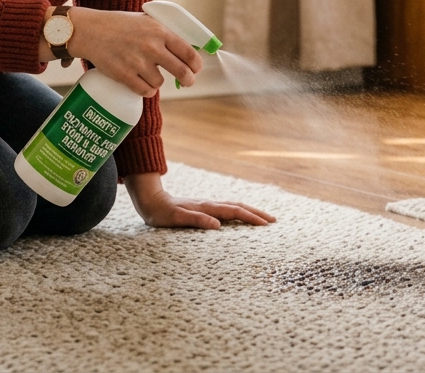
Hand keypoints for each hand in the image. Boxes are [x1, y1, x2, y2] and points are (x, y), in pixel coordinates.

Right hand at [60, 7, 201, 96]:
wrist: (90, 30)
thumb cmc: (119, 24)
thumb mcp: (146, 20)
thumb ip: (163, 33)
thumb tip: (185, 47)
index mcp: (160, 31)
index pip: (188, 52)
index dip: (196, 64)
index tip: (196, 69)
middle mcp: (151, 46)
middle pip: (181, 71)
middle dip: (188, 80)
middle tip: (187, 82)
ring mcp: (138, 62)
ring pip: (160, 83)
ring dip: (158, 82)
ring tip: (150, 76)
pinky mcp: (124, 75)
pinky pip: (145, 91)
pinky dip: (146, 90)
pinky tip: (144, 85)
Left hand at [125, 172, 275, 228]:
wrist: (150, 200)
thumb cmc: (161, 213)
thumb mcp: (176, 219)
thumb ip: (197, 220)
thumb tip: (217, 226)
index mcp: (206, 207)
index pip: (234, 212)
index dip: (251, 218)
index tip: (266, 224)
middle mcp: (210, 204)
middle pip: (239, 206)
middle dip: (257, 213)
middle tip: (273, 220)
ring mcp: (208, 205)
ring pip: (234, 206)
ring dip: (250, 211)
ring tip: (263, 218)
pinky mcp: (204, 208)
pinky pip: (227, 209)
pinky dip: (240, 212)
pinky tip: (241, 216)